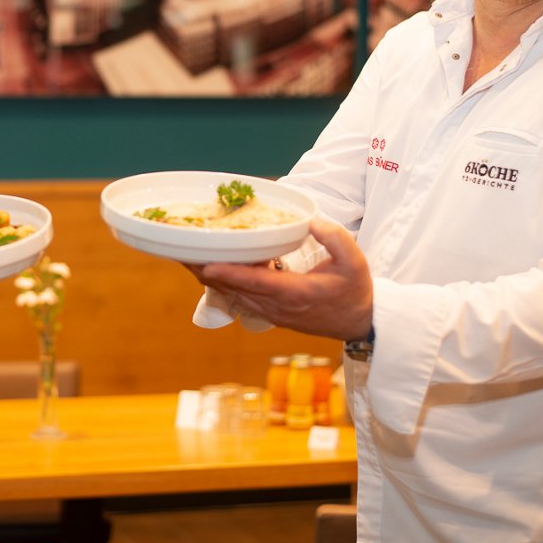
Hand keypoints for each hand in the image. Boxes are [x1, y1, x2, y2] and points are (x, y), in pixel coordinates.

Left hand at [191, 218, 373, 340]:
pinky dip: (223, 285)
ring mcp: (272, 313)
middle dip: (208, 272)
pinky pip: (239, 300)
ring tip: (187, 259)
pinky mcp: (270, 314)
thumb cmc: (356, 289)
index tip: (206, 264)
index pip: (255, 282)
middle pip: (234, 290)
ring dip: (211, 279)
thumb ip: (335, 238)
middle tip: (183, 252)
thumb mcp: (355, 261)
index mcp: (296, 292)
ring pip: (233, 297)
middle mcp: (278, 306)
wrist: (359, 322)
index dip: (229, 273)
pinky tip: (209, 271)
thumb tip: (312, 221)